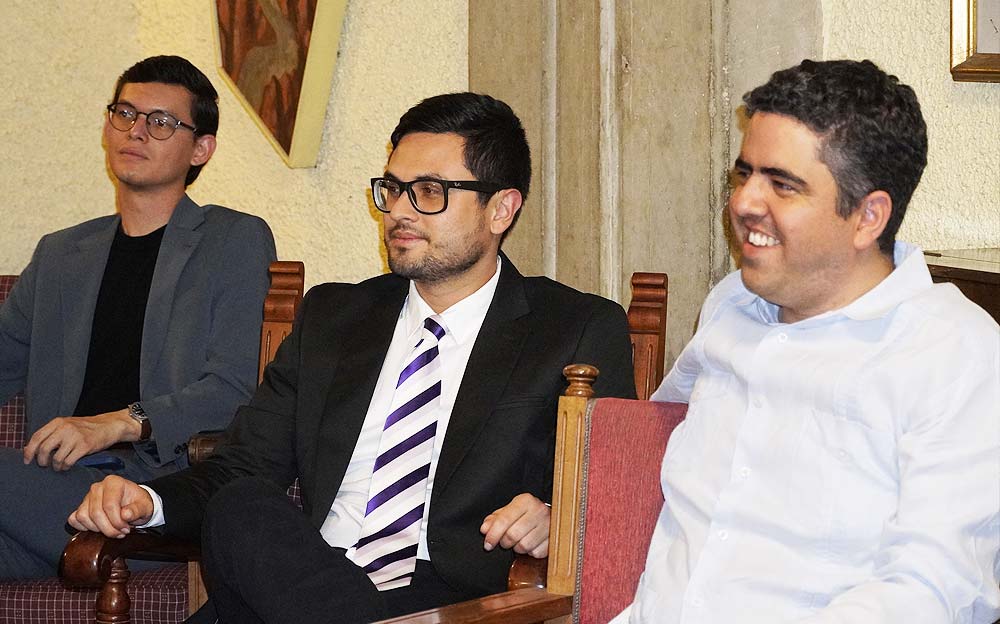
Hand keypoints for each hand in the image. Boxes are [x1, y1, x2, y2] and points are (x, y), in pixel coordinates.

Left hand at [23, 409, 139, 470]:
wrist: (109, 425)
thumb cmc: (87, 428)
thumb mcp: (67, 425)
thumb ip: (52, 434)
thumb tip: (31, 448)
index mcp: (58, 422)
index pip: (37, 437)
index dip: (29, 451)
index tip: (27, 460)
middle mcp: (65, 428)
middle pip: (43, 449)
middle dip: (41, 461)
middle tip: (44, 465)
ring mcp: (75, 437)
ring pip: (56, 458)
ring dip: (55, 466)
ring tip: (58, 467)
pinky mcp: (85, 446)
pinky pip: (68, 462)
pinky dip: (65, 467)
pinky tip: (67, 466)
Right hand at [67, 475, 153, 537]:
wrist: (134, 504)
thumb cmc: (138, 503)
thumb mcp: (144, 506)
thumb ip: (137, 510)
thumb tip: (125, 515)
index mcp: (113, 482)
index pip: (110, 505)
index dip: (117, 522)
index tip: (126, 529)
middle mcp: (98, 487)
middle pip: (96, 513)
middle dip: (108, 528)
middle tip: (120, 533)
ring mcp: (87, 497)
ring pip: (83, 517)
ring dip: (97, 529)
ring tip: (112, 531)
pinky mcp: (81, 507)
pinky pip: (74, 519)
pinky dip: (84, 527)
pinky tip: (99, 529)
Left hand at [480, 493, 549, 557]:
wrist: (549, 517)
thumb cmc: (525, 514)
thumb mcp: (509, 511)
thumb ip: (494, 520)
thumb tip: (485, 529)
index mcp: (525, 501)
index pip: (504, 520)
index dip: (492, 534)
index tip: (488, 544)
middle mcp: (539, 510)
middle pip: (513, 535)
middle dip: (505, 542)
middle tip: (505, 542)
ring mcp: (549, 525)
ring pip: (524, 546)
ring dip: (517, 548)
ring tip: (519, 541)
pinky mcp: (554, 540)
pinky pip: (535, 553)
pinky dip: (530, 552)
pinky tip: (531, 544)